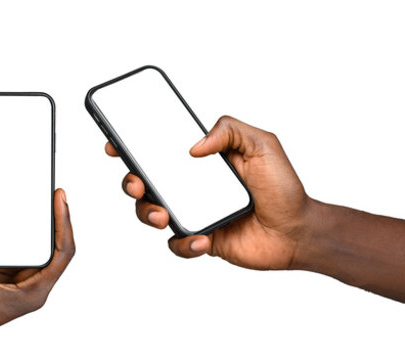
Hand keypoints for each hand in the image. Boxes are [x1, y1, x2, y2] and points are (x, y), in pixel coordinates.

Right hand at [106, 116, 317, 269]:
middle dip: (130, 182)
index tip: (116, 144)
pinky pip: (176, 243)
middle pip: (143, 182)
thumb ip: (229, 130)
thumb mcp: (263, 145)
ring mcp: (191, 212)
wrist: (298, 232)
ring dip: (148, 213)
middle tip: (137, 184)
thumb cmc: (284, 187)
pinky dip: (184, 242)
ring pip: (150, 213)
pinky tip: (202, 238)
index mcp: (199, 161)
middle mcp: (189, 186)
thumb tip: (194, 146)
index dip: (132, 147)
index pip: (158, 150)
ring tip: (164, 216)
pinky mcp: (198, 239)